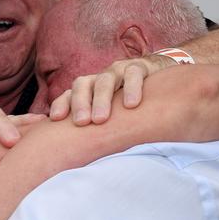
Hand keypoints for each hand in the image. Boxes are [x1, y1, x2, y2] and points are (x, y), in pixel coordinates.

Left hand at [49, 55, 174, 124]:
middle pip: (83, 84)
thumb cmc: (130, 102)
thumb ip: (96, 127)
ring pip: (105, 80)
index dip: (61, 104)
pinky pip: (133, 74)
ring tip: (100, 119)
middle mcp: (101, 78)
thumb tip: (74, 152)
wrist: (162, 75)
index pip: (69, 94)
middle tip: (82, 123)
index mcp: (89, 89)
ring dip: (101, 98)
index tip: (56, 119)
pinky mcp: (140, 67)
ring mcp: (119, 71)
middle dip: (80, 103)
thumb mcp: (112, 113)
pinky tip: (131, 104)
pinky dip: (131, 87)